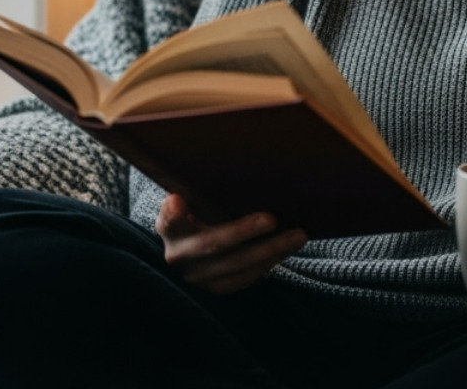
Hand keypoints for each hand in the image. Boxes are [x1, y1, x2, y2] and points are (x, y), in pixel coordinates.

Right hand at [156, 193, 306, 294]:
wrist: (193, 246)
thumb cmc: (196, 212)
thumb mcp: (189, 199)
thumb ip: (195, 190)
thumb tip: (202, 179)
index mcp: (169, 229)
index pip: (168, 220)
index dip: (172, 213)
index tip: (178, 200)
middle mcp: (180, 256)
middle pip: (212, 245)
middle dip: (243, 232)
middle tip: (271, 219)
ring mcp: (200, 277)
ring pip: (238, 266)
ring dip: (271, 250)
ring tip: (298, 235)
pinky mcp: (219, 288)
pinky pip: (248, 277)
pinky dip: (271, 261)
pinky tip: (289, 247)